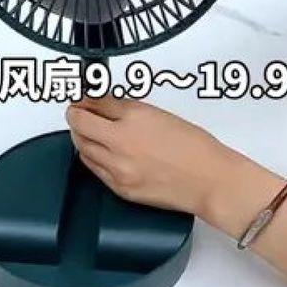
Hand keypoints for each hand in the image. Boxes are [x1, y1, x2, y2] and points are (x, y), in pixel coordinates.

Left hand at [66, 95, 255, 215]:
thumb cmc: (195, 148)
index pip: (95, 103)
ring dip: (81, 136)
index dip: (85, 99)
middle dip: (76, 116)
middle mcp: (121, 143)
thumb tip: (105, 105)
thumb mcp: (160, 115)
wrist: (210, 180)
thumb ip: (127, 110)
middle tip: (78, 111)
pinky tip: (100, 152)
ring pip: (82, 148)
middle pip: (80, 125)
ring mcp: (118, 168)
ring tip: (88, 131)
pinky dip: (92, 157)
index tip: (83, 99)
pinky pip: (93, 169)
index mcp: (134, 118)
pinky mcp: (120, 188)